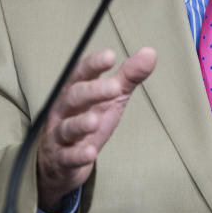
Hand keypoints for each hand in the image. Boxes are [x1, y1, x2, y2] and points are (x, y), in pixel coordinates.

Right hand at [36, 47, 156, 212]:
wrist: (64, 159)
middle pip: (74, 97)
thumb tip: (151, 52)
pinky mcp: (62, 158)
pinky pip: (67, 157)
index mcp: (76, 89)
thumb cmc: (88, 118)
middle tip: (114, 87)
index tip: (110, 55)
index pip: (82, 72)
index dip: (94, 64)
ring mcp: (60, 135)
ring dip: (80, 124)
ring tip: (95, 120)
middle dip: (92, 91)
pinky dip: (77, 155)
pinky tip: (90, 153)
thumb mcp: (111, 96)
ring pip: (67, 127)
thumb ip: (128, 76)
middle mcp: (64, 109)